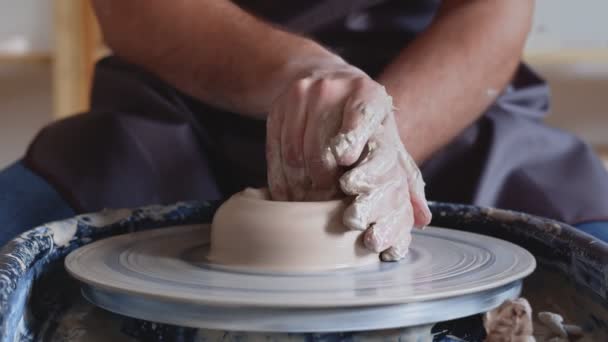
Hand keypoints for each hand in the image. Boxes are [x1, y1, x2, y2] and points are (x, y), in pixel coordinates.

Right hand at [266, 63, 431, 259]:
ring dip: (304, 188)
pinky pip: (276, 157)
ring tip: (314, 202)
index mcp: (367, 92)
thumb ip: (404, 176)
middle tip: (333, 204)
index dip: (352, 140)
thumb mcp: (387, 136)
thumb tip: (423, 218)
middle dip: (327, 183)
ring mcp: (299, 98)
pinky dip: (284, 183)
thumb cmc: (365, 119)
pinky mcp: (276, 111)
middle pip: (323, 148)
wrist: (325, 79)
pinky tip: (295, 194)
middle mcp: (330, 89)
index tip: (347, 163)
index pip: (361, 116)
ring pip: (296, 156)